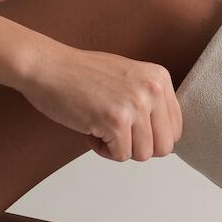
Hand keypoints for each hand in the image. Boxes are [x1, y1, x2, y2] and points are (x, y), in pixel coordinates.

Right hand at [22, 43, 182, 161]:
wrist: (46, 66)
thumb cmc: (81, 75)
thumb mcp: (130, 78)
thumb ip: (151, 101)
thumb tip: (167, 137)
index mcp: (160, 78)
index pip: (175, 129)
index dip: (152, 137)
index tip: (132, 130)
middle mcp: (153, 90)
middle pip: (164, 147)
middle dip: (139, 147)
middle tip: (117, 134)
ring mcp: (135, 105)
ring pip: (142, 154)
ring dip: (119, 148)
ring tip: (100, 127)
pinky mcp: (115, 120)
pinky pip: (120, 155)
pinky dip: (103, 150)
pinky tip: (90, 130)